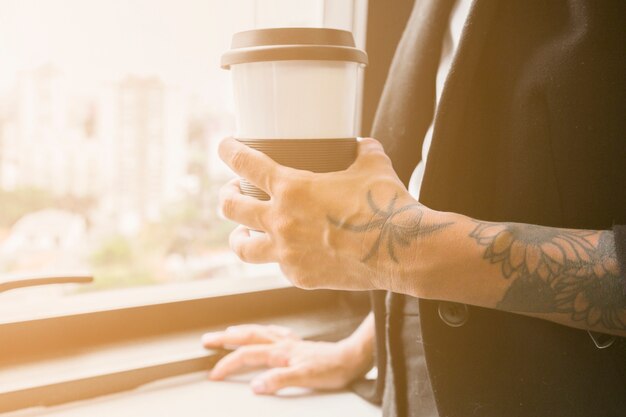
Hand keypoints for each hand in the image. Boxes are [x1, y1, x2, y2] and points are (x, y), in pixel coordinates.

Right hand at [202, 324, 372, 394]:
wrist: (352, 358)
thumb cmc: (332, 370)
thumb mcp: (305, 378)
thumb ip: (279, 380)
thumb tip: (255, 386)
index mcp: (281, 353)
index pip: (247, 356)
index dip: (228, 364)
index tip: (212, 374)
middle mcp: (283, 344)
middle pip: (248, 337)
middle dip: (226, 339)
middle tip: (207, 340)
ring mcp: (291, 342)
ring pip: (259, 332)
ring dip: (241, 331)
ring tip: (228, 331)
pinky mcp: (299, 344)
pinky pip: (275, 332)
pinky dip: (264, 330)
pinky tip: (265, 332)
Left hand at [218, 137, 430, 291]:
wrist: (401, 251)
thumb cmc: (387, 205)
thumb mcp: (373, 165)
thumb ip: (360, 151)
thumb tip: (360, 145)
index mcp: (292, 188)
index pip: (246, 164)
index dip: (229, 151)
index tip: (224, 147)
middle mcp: (281, 221)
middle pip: (230, 208)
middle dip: (226, 195)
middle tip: (233, 192)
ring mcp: (287, 253)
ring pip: (242, 248)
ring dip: (238, 236)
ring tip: (241, 232)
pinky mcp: (300, 276)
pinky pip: (278, 266)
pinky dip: (277, 257)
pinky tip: (286, 253)